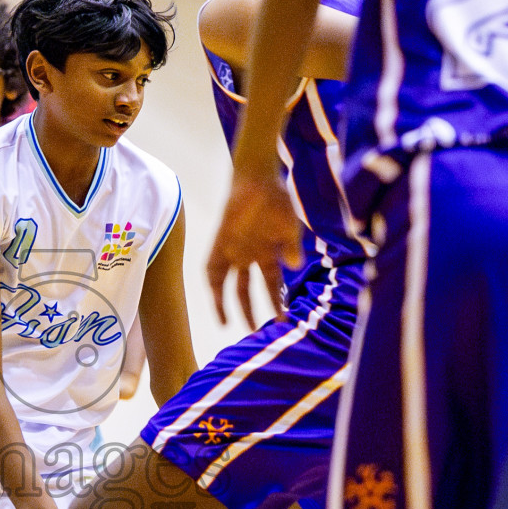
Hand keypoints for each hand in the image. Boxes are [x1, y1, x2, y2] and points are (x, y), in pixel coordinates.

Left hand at [207, 168, 302, 327]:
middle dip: (250, 311)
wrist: (257, 178)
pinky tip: (217, 295)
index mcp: (267, 255)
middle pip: (246, 291)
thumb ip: (291, 248)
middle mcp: (248, 257)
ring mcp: (233, 250)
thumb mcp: (289, 228)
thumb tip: (295, 266)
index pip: (271, 287)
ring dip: (228, 303)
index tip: (283, 320)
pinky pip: (212, 267)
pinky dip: (214, 283)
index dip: (275, 303)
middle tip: (255, 331)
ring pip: (229, 284)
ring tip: (230, 324)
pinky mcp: (219, 242)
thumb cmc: (277, 201)